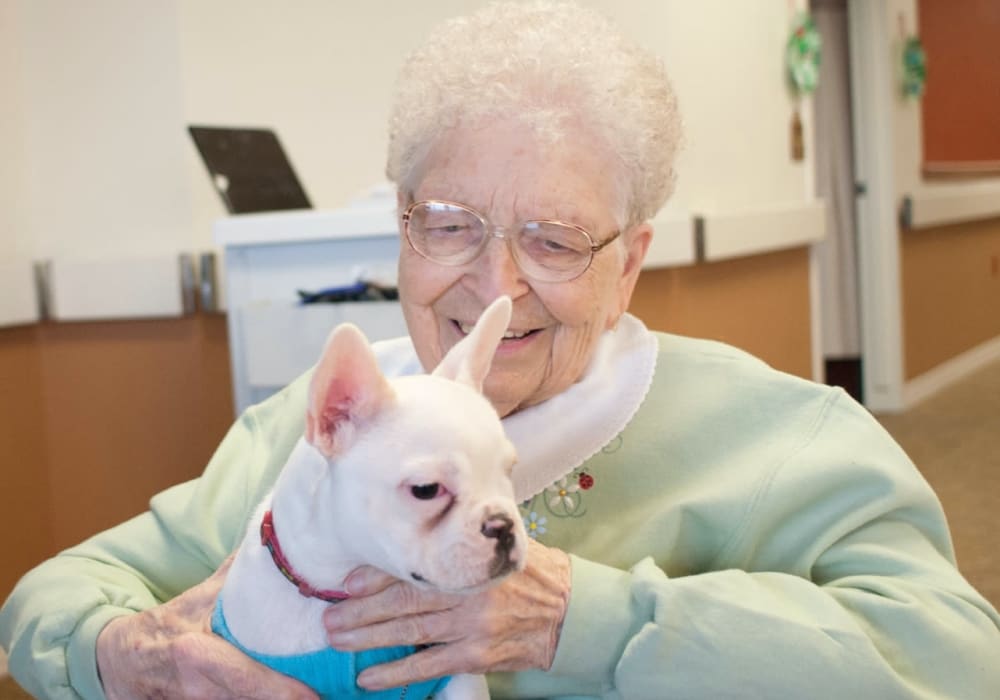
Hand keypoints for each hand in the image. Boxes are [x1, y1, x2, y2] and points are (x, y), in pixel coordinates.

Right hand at [96, 557, 316, 699]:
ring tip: (323, 698)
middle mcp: (198, 690)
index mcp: (196, 655)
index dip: (280, 691)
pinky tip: (293, 699)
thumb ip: (237, 575)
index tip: (313, 697)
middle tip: (330, 697)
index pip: (245, 679)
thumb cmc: (164, 627)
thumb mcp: (196, 600)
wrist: (117, 664)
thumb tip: (273, 537)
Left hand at [323, 538, 570, 690]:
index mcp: (470, 561)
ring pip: (409, 632)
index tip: (346, 581)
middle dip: (361, 610)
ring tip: (336, 639)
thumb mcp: (499, 543)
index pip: (416, 566)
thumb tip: (420, 527)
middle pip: (404, 601)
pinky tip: (369, 677)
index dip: (377, 575)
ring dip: (368, 637)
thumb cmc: (529, 571)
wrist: (568, 609)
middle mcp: (466, 592)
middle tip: (328, 616)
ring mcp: (471, 626)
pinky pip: (429, 665)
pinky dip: (397, 672)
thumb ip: (463, 539)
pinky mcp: (476, 655)